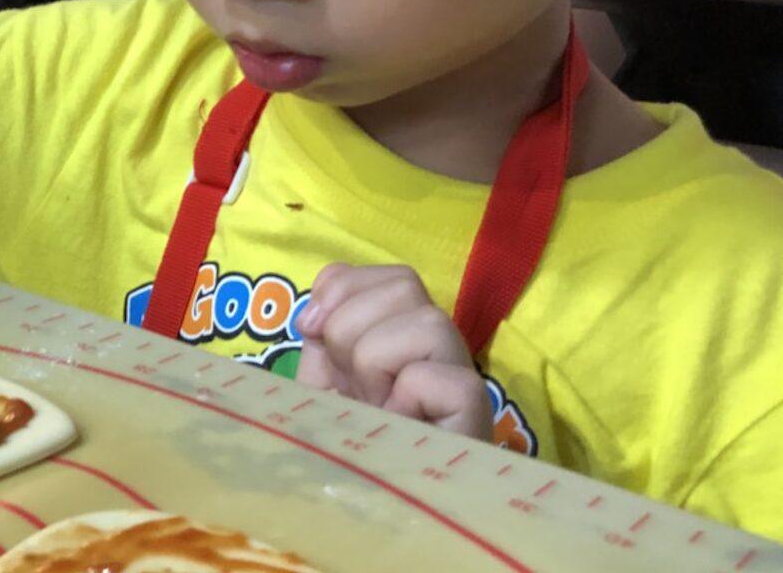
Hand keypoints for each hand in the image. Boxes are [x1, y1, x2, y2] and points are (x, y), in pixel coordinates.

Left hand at [296, 264, 492, 441]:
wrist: (374, 509)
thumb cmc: (348, 446)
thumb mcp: (321, 385)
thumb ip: (321, 337)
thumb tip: (315, 311)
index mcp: (396, 331)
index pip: (387, 273)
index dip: (342, 287)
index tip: (309, 328)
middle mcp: (433, 346)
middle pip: (405, 283)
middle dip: (352, 325)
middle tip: (346, 380)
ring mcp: (458, 375)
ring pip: (428, 321)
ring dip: (376, 360)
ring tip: (373, 405)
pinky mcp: (474, 411)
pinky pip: (440, 377)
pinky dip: (406, 396)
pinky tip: (396, 425)